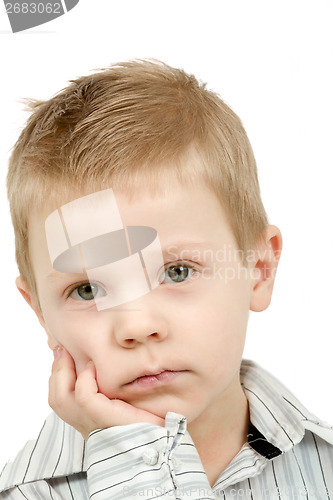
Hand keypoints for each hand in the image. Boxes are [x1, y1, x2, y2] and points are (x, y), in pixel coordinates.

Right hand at [49, 347, 164, 438]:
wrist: (162, 441)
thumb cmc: (150, 423)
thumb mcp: (127, 401)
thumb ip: (114, 388)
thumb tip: (106, 364)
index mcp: (90, 422)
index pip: (61, 400)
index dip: (58, 377)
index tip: (62, 354)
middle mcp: (87, 426)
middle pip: (57, 399)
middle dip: (56, 370)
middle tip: (61, 348)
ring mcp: (93, 425)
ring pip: (61, 398)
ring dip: (62, 372)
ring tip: (70, 353)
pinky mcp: (105, 419)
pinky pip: (85, 397)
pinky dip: (85, 380)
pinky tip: (93, 368)